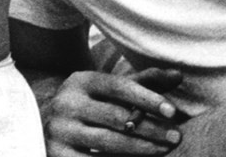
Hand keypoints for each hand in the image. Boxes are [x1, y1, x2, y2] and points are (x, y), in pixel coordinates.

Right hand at [44, 67, 183, 155]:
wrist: (47, 125)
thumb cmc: (91, 105)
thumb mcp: (110, 90)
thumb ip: (144, 82)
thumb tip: (178, 75)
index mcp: (81, 81)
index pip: (118, 86)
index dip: (147, 98)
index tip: (173, 111)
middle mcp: (67, 103)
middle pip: (116, 116)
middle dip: (150, 128)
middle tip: (176, 136)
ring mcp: (60, 130)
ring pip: (108, 142)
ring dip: (141, 148)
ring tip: (164, 150)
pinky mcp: (58, 154)